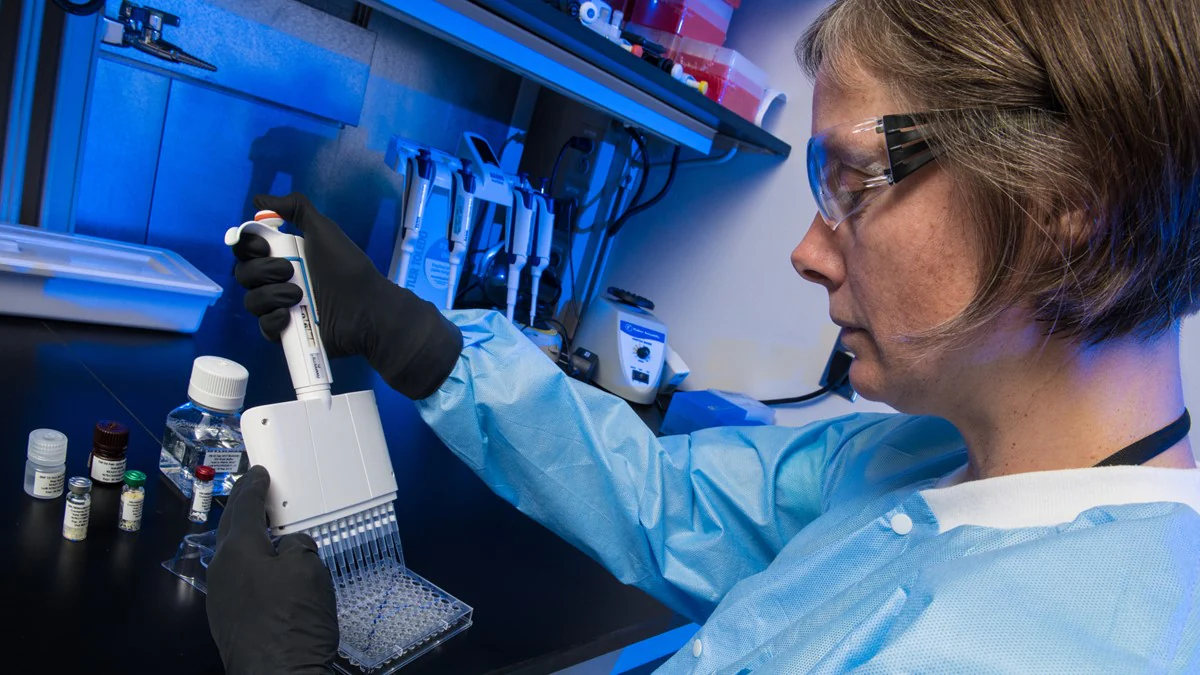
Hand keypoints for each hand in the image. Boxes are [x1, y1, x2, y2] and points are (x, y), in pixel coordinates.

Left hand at [207, 466, 338, 674]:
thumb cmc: (294, 621)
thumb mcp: (308, 569)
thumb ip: (297, 546)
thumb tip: (289, 546)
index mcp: (238, 550)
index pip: (245, 507)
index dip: (254, 487)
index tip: (259, 472)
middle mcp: (222, 569)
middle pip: (231, 527)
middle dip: (242, 505)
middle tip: (253, 488)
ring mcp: (220, 596)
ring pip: (232, 553)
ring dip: (245, 534)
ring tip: (262, 524)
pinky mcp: (227, 617)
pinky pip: (236, 575)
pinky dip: (248, 560)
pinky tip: (264, 566)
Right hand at [232, 193, 462, 398]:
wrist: (366, 308)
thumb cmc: (347, 268)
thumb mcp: (323, 231)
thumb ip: (296, 208)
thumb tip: (259, 198)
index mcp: (283, 256)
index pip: (246, 250)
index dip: (248, 246)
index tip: (264, 246)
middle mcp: (278, 281)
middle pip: (243, 274)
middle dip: (262, 270)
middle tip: (288, 271)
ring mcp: (281, 307)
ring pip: (251, 301)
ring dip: (272, 295)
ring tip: (299, 295)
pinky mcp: (287, 333)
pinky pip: (263, 327)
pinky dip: (273, 320)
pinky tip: (289, 316)